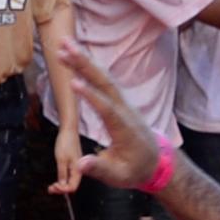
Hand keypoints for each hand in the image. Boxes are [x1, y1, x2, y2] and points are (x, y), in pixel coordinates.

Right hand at [55, 51, 163, 190]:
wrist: (156, 162)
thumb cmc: (135, 170)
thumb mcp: (118, 176)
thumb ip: (99, 169)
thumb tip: (80, 165)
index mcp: (124, 129)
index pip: (107, 110)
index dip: (91, 97)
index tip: (74, 82)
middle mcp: (124, 110)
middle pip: (105, 84)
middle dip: (85, 64)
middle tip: (64, 46)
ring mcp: (123, 103)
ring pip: (103, 77)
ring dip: (84, 59)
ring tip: (64, 43)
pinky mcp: (119, 100)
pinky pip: (104, 79)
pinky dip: (89, 66)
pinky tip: (76, 53)